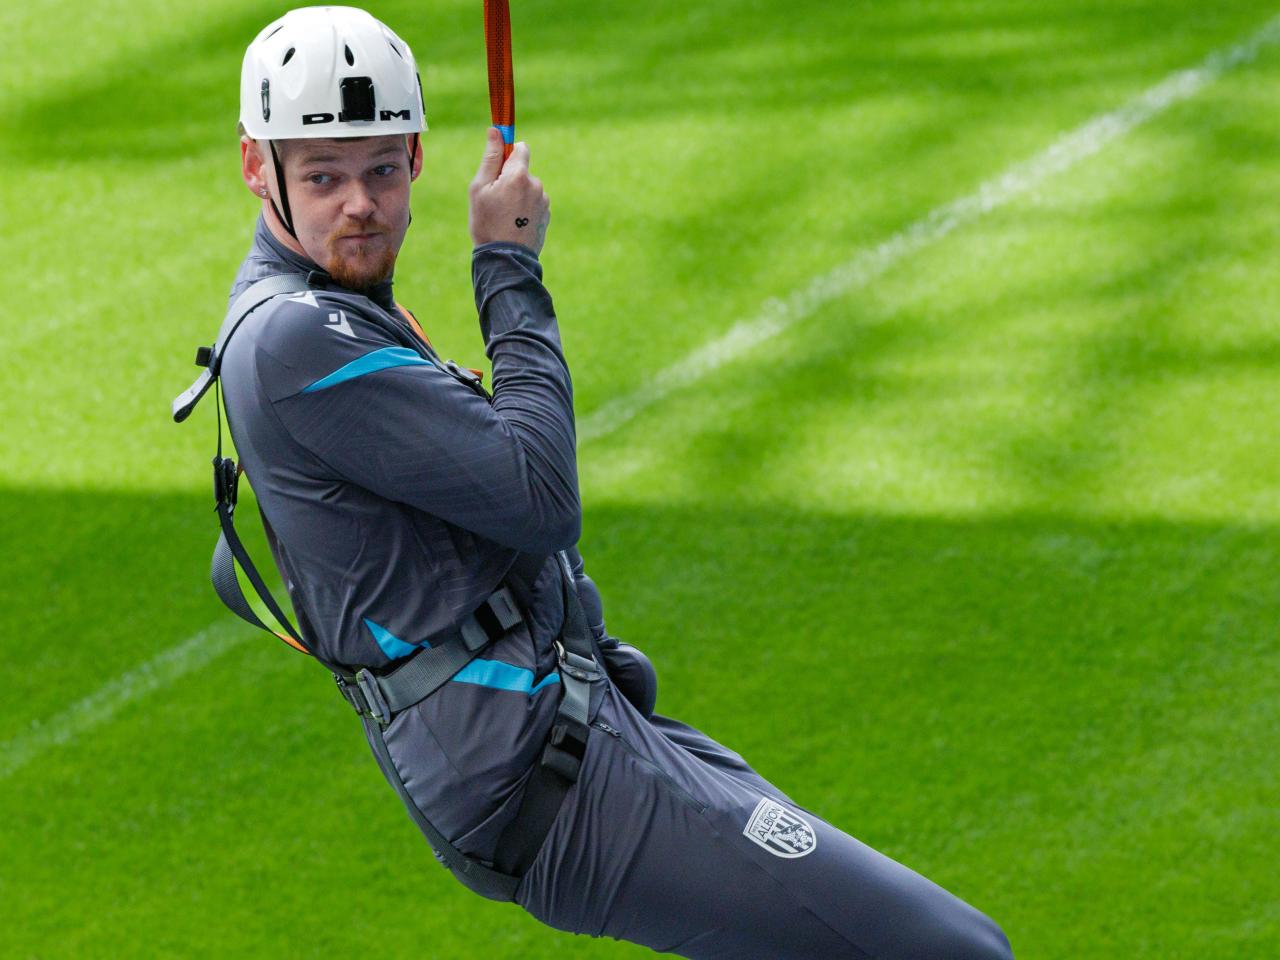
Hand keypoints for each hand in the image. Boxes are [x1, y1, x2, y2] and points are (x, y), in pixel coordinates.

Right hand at [468, 128, 550, 254]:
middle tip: (495, 199)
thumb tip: (495, 131)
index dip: (509, 152)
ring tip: (504, 215)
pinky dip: (524, 208)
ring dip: (517, 195)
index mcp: (519, 175)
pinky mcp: (546, 215)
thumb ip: (490, 158)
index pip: (521, 148)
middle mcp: (536, 185)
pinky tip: (514, 223)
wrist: (505, 259)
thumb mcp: (480, 188)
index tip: (500, 158)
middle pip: (522, 171)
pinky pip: (533, 203)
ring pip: (527, 188)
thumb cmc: (487, 223)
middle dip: (509, 179)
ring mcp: (544, 201)